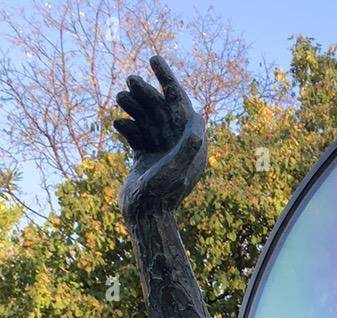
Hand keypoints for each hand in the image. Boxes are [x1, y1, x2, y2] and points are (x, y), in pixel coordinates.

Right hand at [115, 55, 206, 222]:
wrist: (144, 220)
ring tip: (119, 97)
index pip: (182, 106)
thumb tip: (200, 124)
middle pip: (164, 110)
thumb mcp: (174, 172)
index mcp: (193, 147)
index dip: (169, 81)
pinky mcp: (147, 158)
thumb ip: (187, 148)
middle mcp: (180, 147)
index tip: (154, 59)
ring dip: (134, 108)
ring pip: (149, 120)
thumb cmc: (159, 198)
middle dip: (147, 94)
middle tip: (130, 79)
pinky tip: (118, 124)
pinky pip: (138, 135)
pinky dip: (128, 128)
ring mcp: (163, 152)